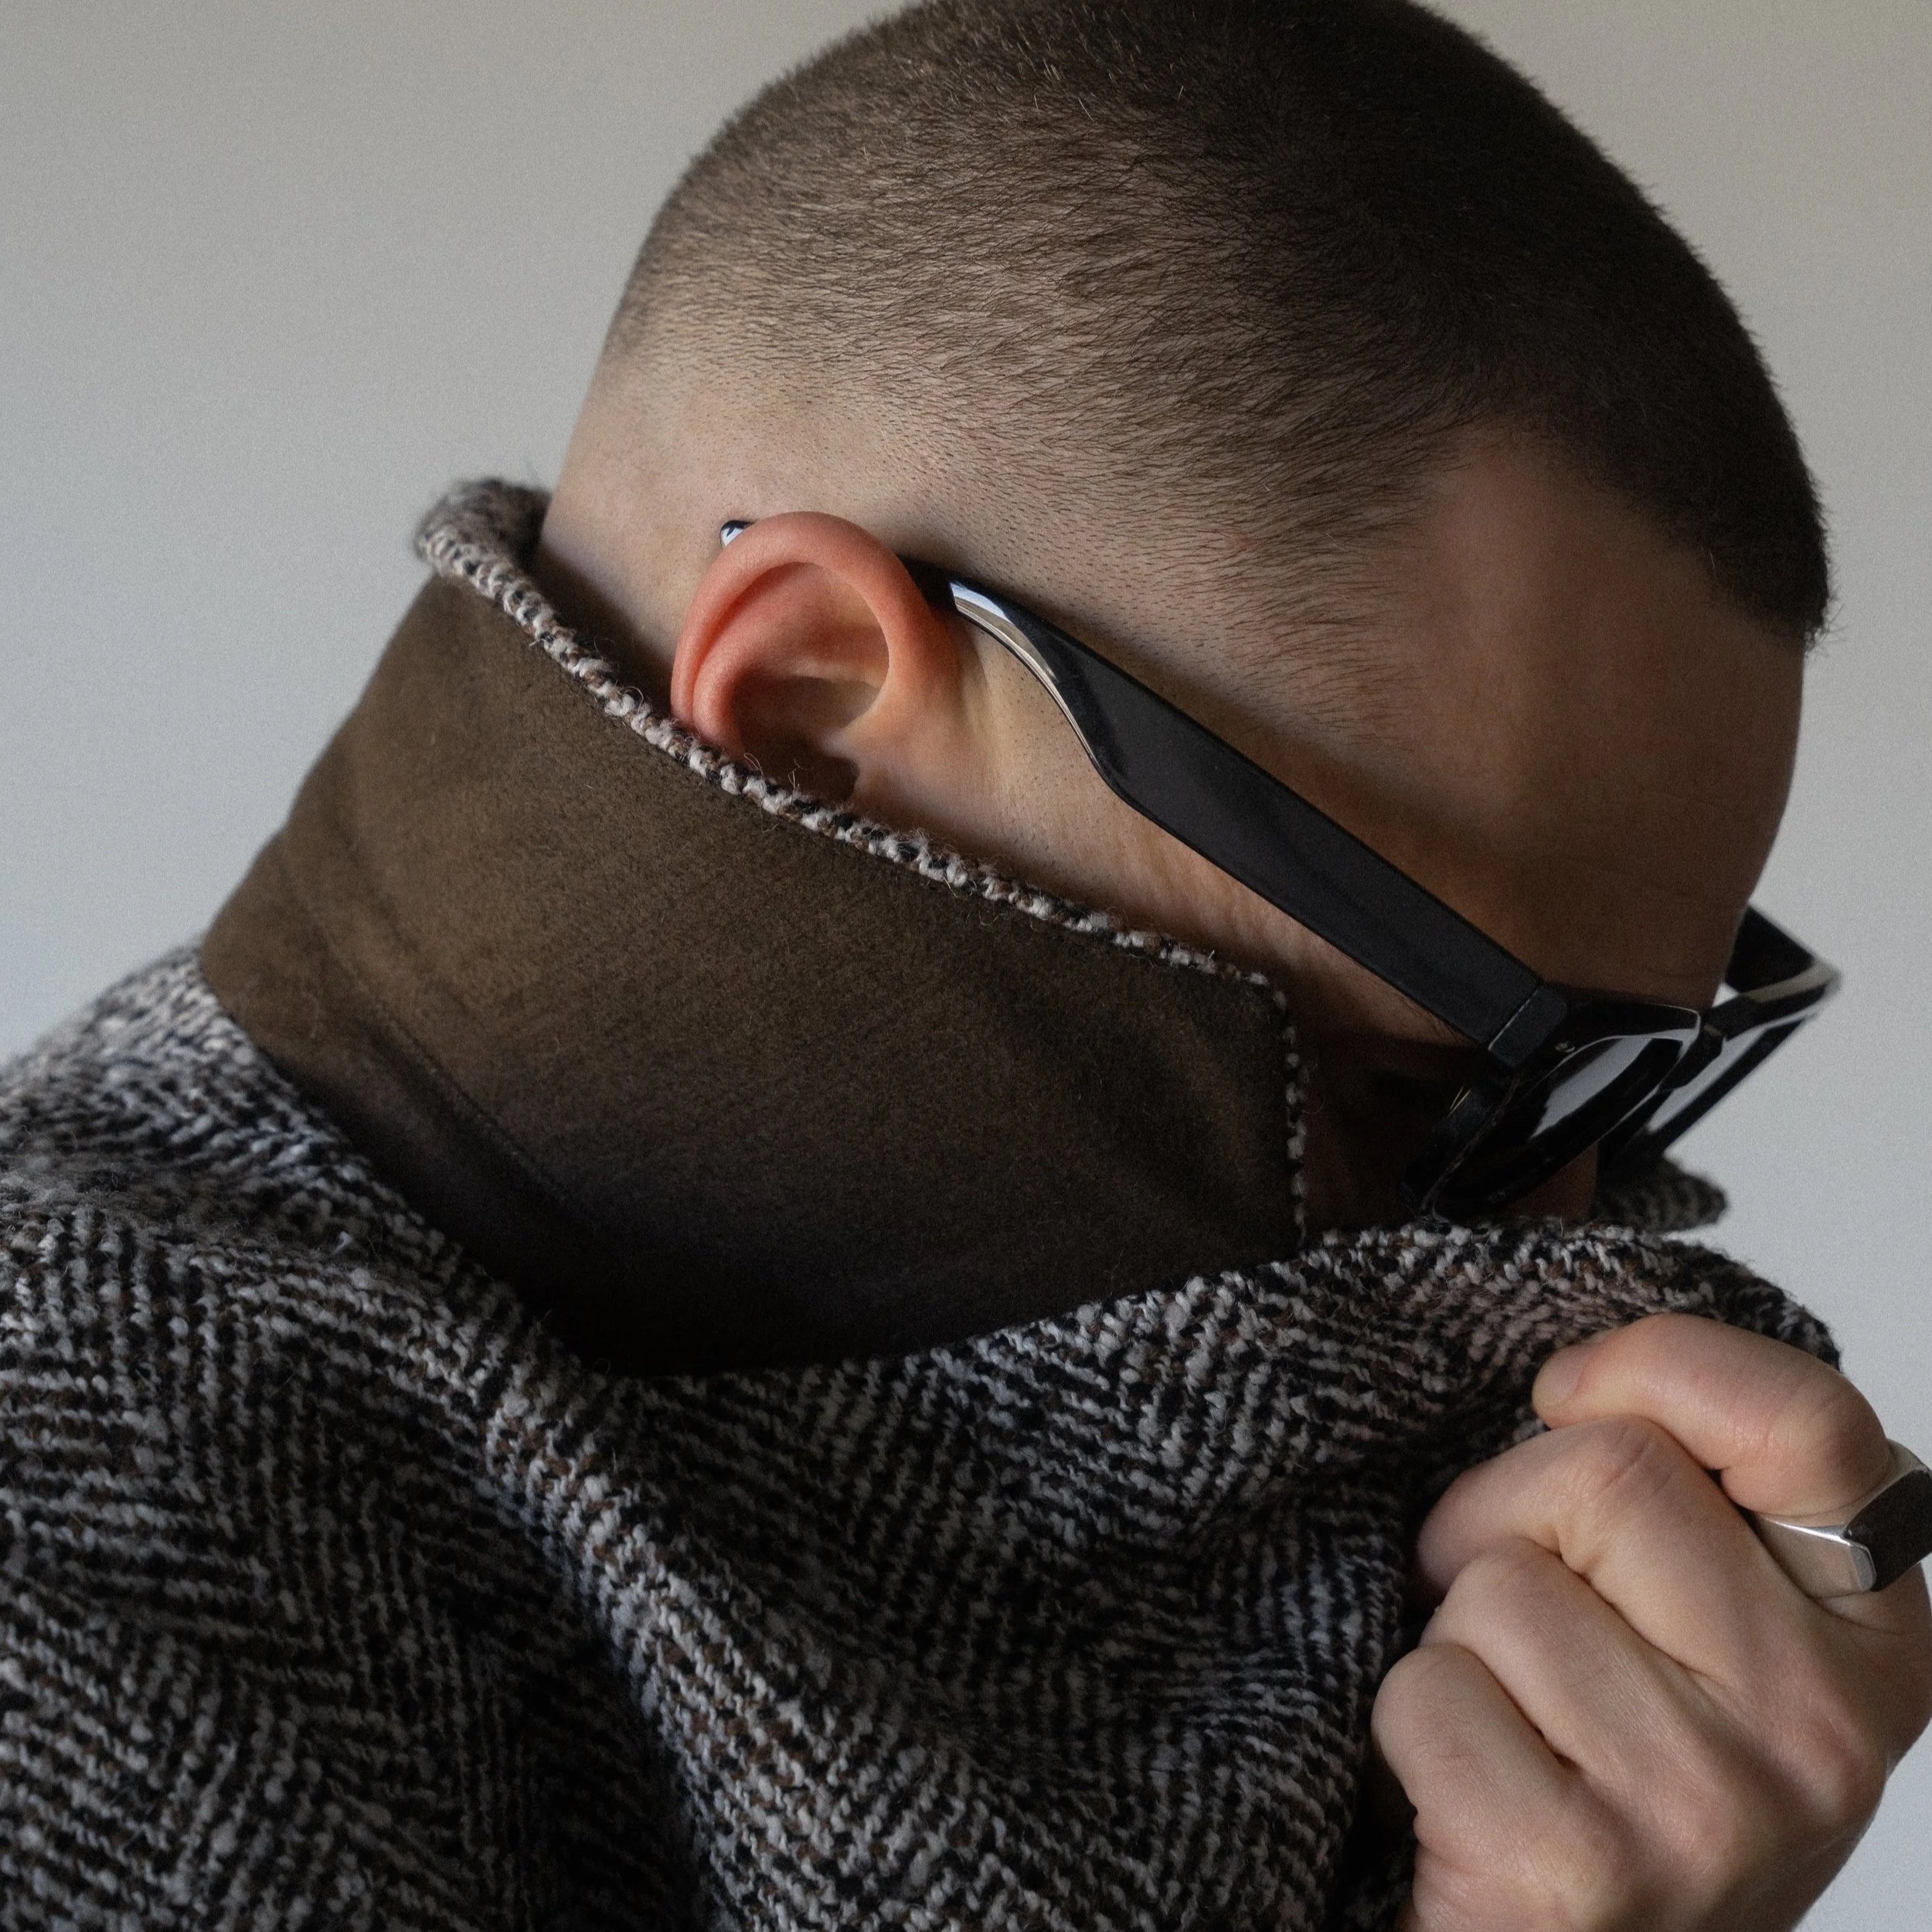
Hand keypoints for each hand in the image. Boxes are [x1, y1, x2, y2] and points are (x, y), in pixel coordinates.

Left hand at [1371, 1313, 1931, 1930]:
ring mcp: (1712, 1805)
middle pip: (1604, 1470)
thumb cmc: (1607, 1778)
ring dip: (1449, 1638)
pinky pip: (1429, 1690)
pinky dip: (1407, 1733)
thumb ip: (1681, 1509)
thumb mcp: (1692, 1632)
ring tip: (1503, 1727)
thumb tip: (1578, 1383)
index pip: (1809, 1425)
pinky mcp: (1586, 1871)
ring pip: (1496, 1581)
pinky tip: (1466, 1805)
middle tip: (1508, 1628)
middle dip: (1498, 1519)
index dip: (1664, 1367)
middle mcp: (1824, 1726)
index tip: (1568, 1394)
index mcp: (1869, 1641)